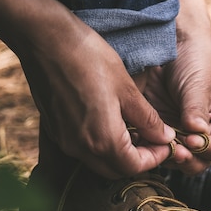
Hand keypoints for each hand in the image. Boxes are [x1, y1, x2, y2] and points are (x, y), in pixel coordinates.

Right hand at [20, 28, 175, 178]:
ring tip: (134, 130)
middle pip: (116, 170)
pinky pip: (83, 150)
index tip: (165, 143)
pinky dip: (101, 145)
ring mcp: (65, 141)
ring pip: (99, 162)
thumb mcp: (128, 90)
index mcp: (103, 140)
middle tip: (153, 140)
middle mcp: (81, 148)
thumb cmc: (90, 60)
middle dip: (138, 160)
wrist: (45, 40)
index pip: (135, 167)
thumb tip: (165, 138)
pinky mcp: (55, 131)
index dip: (155, 158)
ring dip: (119, 154)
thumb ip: (148, 120)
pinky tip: (112, 124)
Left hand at [143, 36, 210, 174]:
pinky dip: (151, 147)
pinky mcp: (162, 132)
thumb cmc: (195, 60)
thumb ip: (197, 110)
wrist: (171, 44)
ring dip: (168, 155)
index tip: (194, 140)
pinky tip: (144, 140)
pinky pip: (157, 148)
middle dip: (188, 158)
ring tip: (158, 145)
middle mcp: (208, 136)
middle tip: (175, 150)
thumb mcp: (199, 84)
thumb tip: (197, 133)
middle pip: (201, 160)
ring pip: (178, 159)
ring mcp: (184, 136)